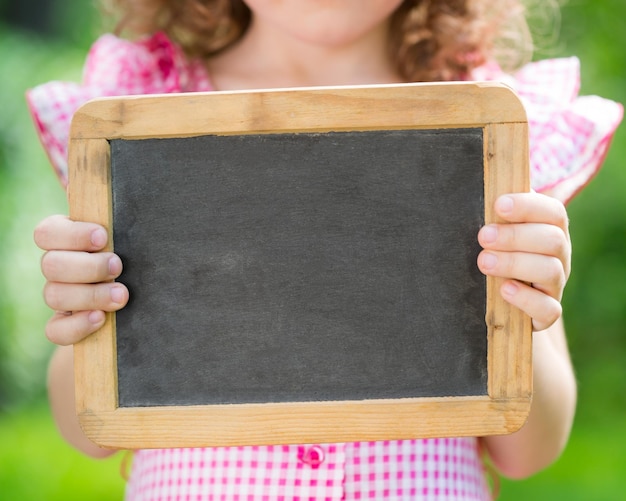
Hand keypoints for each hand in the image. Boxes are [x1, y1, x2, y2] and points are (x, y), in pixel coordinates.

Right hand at [34, 215, 128, 345]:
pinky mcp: (66, 324)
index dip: (71, 235)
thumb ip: (129, 214)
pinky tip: (102, 321)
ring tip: (123, 295)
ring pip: (53, 295)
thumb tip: (156, 181)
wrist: (139, 299)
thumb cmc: (140, 254)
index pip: (46, 232)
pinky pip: (55, 330)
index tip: (104, 235)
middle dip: (86, 267)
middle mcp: (59, 266)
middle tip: (119, 266)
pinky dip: (76, 326)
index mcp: (68, 238)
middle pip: (50, 265)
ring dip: (89, 295)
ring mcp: (60, 296)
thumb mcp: (135, 233)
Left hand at [477, 193, 570, 331]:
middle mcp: (559, 256)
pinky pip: (549, 309)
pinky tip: (504, 289)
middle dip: (515, 236)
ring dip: (515, 263)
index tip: (499, 205)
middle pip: (553, 239)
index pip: (552, 211)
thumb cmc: (495, 252)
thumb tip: (481, 184)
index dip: (528, 206)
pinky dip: (527, 299)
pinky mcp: (547, 312)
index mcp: (550, 229)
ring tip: (484, 262)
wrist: (500, 299)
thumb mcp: (496, 230)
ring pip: (551, 271)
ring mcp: (555, 285)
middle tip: (483, 236)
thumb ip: (495, 213)